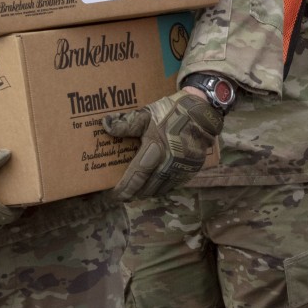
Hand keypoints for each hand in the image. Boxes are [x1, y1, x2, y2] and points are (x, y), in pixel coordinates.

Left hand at [102, 90, 222, 199]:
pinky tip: (157, 185)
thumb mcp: (147, 114)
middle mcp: (169, 162)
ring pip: (162, 188)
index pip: (136, 176)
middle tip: (123, 196)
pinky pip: (175, 184)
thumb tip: (105, 126)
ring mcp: (182, 167)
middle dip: (134, 194)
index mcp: (155, 149)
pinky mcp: (192, 168)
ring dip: (148, 193)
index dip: (124, 188)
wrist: (202, 112)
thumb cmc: (172, 111)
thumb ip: (126, 123)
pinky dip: (163, 188)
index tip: (114, 194)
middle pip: (148, 187)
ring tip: (138, 193)